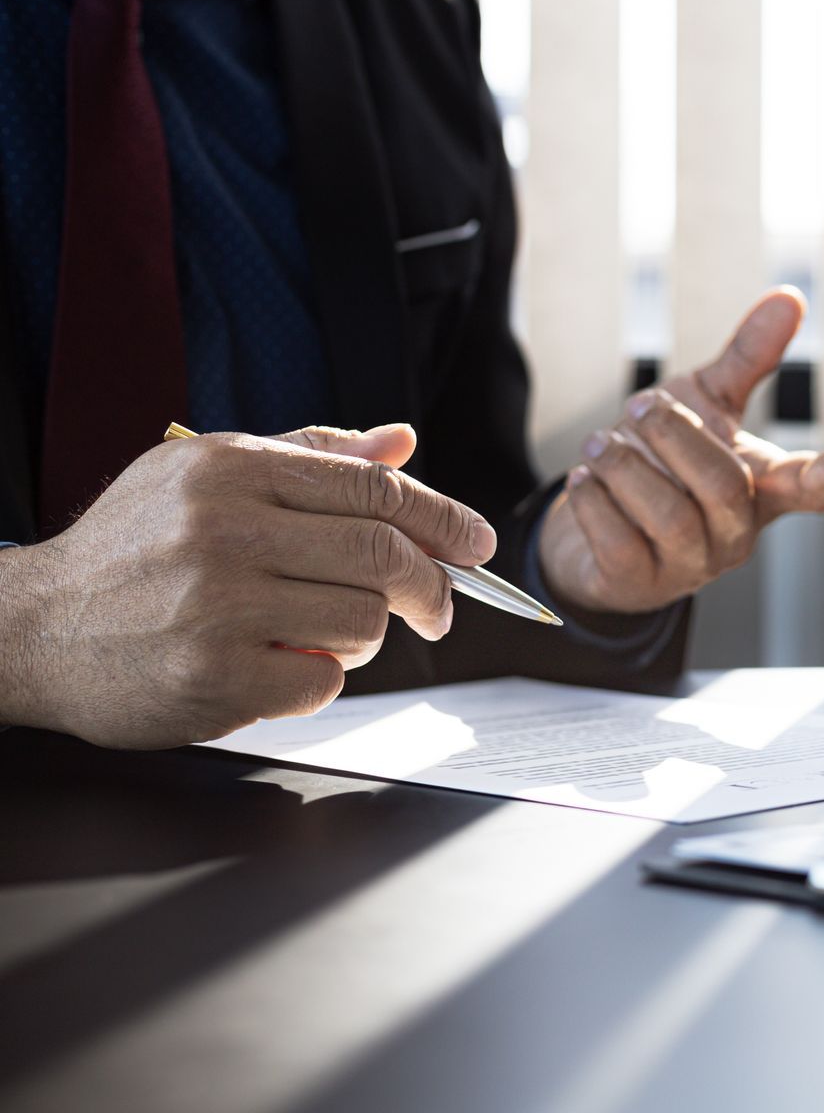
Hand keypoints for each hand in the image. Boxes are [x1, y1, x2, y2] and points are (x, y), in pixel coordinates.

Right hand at [0, 424, 494, 748]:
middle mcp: (225, 530)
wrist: (31, 629)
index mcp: (231, 468)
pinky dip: (319, 680)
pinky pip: (322, 682)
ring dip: (365, 636)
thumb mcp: (203, 474)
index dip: (445, 518)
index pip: (375, 489)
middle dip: (432, 586)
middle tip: (440, 607)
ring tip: (319, 631)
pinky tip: (276, 666)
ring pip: (363, 622)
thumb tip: (400, 441)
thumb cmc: (131, 548)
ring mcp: (218, 607)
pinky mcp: (213, 677)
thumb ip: (308, 455)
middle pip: (385, 555)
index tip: (477, 544)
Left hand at [538, 287, 823, 613]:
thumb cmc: (667, 462)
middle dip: (676, 436)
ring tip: (599, 442)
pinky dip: (597, 502)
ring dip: (628, 468)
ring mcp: (691, 565)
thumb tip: (791, 297)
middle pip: (723, 486)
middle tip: (639, 405)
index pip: (810, 485)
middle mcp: (735, 532)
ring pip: (670, 516)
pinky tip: (586, 477)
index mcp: (762, 488)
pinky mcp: (639, 584)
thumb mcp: (708, 403)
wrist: (600, 534)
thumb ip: (750, 357)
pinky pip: (620, 543)